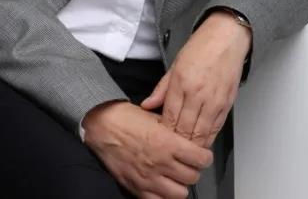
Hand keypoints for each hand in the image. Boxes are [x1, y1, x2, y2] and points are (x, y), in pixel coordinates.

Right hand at [83, 100, 212, 198]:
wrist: (102, 126)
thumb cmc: (127, 118)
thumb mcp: (155, 117)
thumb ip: (173, 130)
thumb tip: (188, 139)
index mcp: (167, 142)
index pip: (200, 158)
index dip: (205, 157)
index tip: (203, 155)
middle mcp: (161, 163)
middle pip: (192, 177)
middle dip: (194, 170)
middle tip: (189, 164)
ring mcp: (149, 179)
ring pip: (180, 193)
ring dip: (181, 184)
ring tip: (177, 175)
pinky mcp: (137, 188)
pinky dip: (165, 196)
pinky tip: (163, 186)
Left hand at [140, 11, 250, 148]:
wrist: (227, 37)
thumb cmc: (201, 47)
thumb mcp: (175, 64)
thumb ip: (161, 88)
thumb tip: (147, 105)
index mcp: (181, 82)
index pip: (169, 118)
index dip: (164, 133)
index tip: (159, 139)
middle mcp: (198, 94)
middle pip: (184, 130)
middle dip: (176, 143)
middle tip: (169, 150)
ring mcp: (214, 100)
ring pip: (201, 134)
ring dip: (192, 145)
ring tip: (183, 153)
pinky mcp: (226, 104)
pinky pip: (215, 129)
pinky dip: (207, 139)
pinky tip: (200, 143)